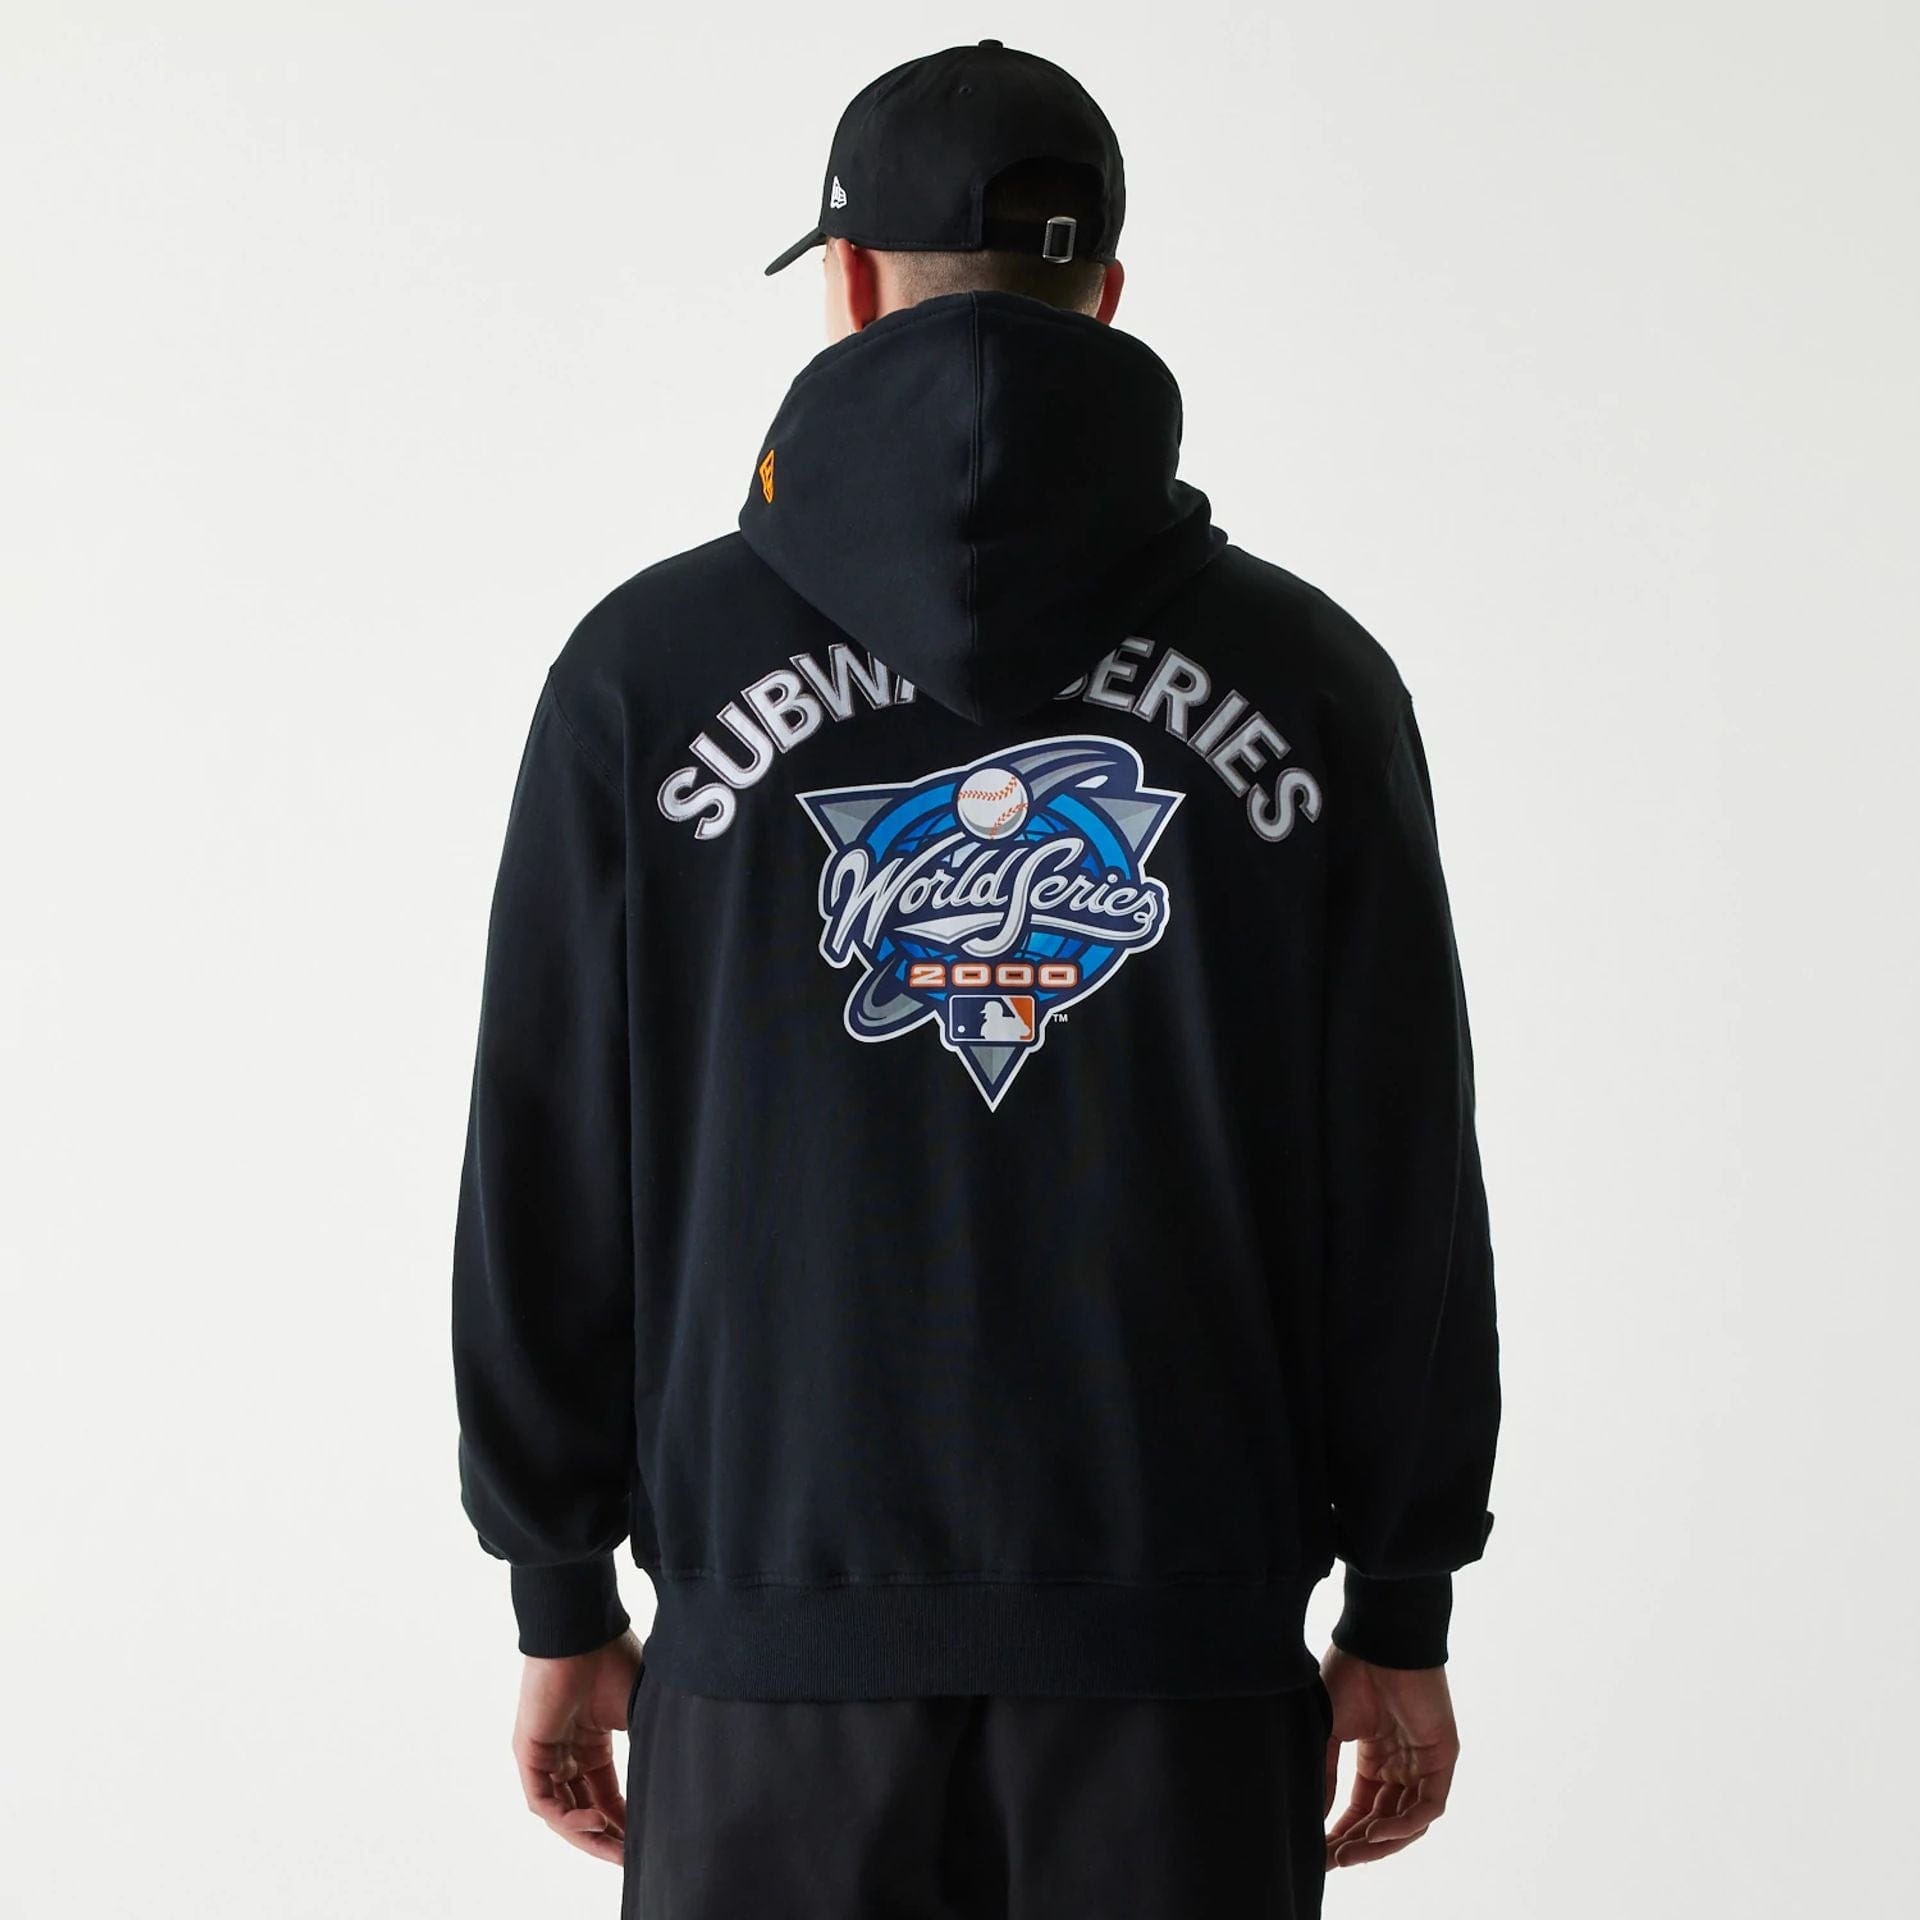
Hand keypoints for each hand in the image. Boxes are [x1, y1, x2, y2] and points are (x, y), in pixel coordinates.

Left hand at [512, 1629, 644, 1865]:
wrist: (584, 1632)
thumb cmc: (614, 1660)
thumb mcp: (637, 1712)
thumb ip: (647, 1745)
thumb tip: (674, 1776)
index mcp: (592, 1741)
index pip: (606, 1793)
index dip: (624, 1819)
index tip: (646, 1840)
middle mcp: (567, 1752)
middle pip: (585, 1808)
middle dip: (607, 1836)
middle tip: (629, 1858)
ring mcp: (546, 1754)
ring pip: (563, 1811)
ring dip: (588, 1834)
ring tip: (616, 1849)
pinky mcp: (529, 1753)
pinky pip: (544, 1800)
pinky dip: (567, 1817)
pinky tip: (594, 1821)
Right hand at [1319, 1646, 1458, 1869]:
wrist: (1377, 1640)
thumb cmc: (1350, 1673)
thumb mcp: (1328, 1730)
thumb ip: (1324, 1774)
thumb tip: (1313, 1817)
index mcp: (1375, 1758)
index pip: (1362, 1809)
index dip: (1342, 1833)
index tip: (1319, 1854)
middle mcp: (1401, 1766)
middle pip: (1383, 1821)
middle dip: (1358, 1844)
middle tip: (1333, 1862)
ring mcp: (1423, 1763)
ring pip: (1407, 1821)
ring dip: (1380, 1842)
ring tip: (1350, 1855)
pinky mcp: (1442, 1758)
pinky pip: (1428, 1806)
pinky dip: (1404, 1824)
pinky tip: (1377, 1832)